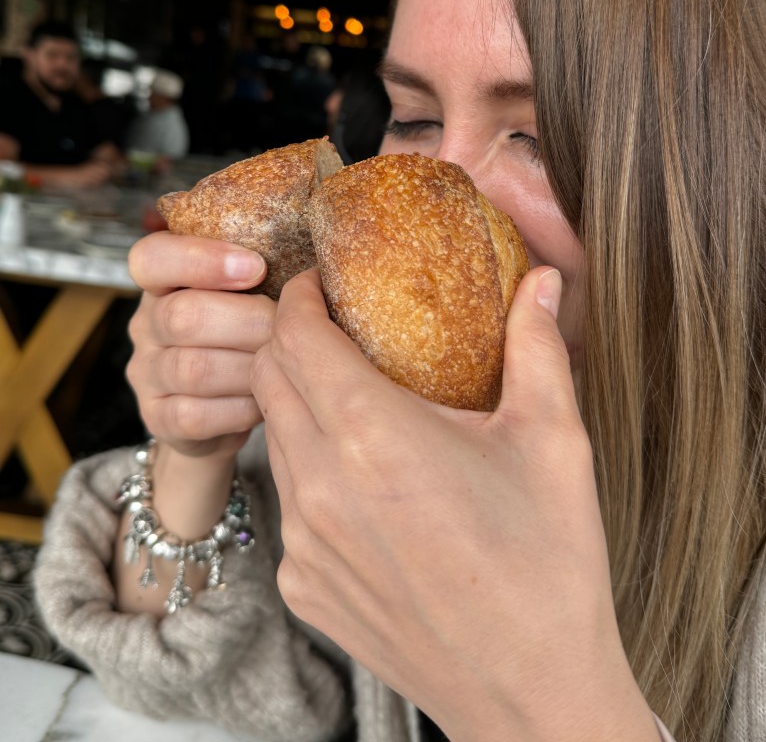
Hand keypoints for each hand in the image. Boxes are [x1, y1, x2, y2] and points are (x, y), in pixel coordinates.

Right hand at [127, 231, 272, 459]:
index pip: (153, 256)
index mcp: (163, 281)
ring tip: (283, 367)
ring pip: (194, 368)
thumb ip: (261, 274)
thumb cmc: (246, 336)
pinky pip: (196, 415)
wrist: (223, 408)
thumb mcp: (248, 294)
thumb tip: (310, 272)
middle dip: (249, 322)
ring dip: (250, 368)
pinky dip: (240, 408)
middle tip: (288, 329)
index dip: (201, 258)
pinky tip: (264, 402)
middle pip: (183, 316)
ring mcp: (147, 373)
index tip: (257, 266)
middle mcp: (146, 324)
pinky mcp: (158, 418)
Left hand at [253, 268, 655, 741]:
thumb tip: (540, 281)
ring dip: (297, 403)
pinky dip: (309, 470)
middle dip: (287, 339)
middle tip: (332, 327)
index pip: (294, 336)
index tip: (317, 283)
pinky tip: (363, 479)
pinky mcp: (302, 585)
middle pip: (268, 379)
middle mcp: (319, 486)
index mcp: (374, 437)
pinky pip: (287, 502)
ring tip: (351, 396)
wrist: (529, 695)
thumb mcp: (553, 444)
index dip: (297, 297)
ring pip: (273, 439)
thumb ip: (537, 349)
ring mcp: (302, 543)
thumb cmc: (547, 567)